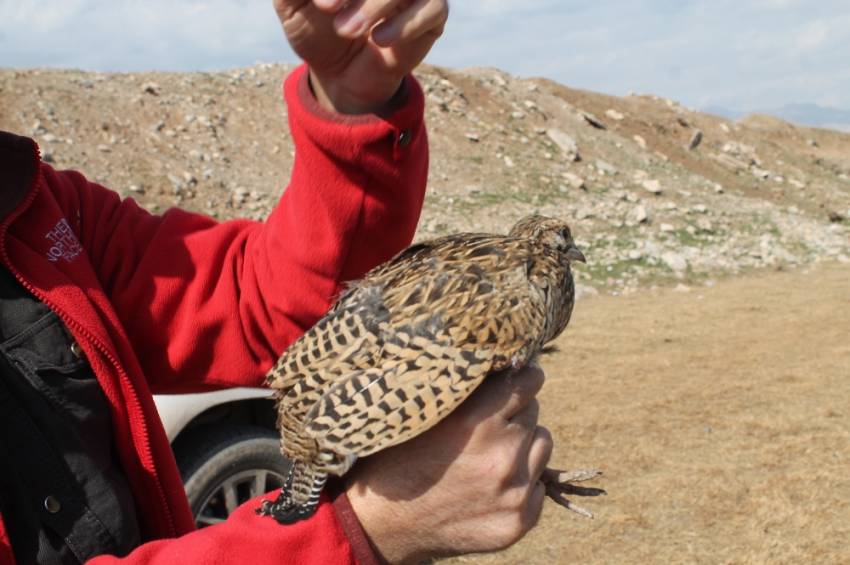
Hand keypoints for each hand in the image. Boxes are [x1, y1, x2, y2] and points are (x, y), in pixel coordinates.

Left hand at [273, 0, 448, 113]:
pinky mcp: (433, 12)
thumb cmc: (316, 28)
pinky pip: (432, 8)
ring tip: (346, 30)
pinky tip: (380, 39)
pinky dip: (405, 24)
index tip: (319, 2)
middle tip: (326, 8)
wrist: (338, 73)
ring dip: (375, 5)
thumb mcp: (292, 3)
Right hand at [345, 366, 552, 562]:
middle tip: (489, 423)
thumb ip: (467, 391)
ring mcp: (514, 492)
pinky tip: (493, 484)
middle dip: (514, 413)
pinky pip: (540, 484)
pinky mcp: (520, 520)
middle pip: (533, 411)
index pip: (526, 382)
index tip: (518, 378)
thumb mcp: (425, 414)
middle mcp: (500, 457)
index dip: (521, 377)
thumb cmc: (400, 458)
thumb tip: (506, 362)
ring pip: (542, 444)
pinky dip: (523, 480)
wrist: (384, 523)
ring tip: (492, 452)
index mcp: (474, 424)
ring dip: (524, 443)